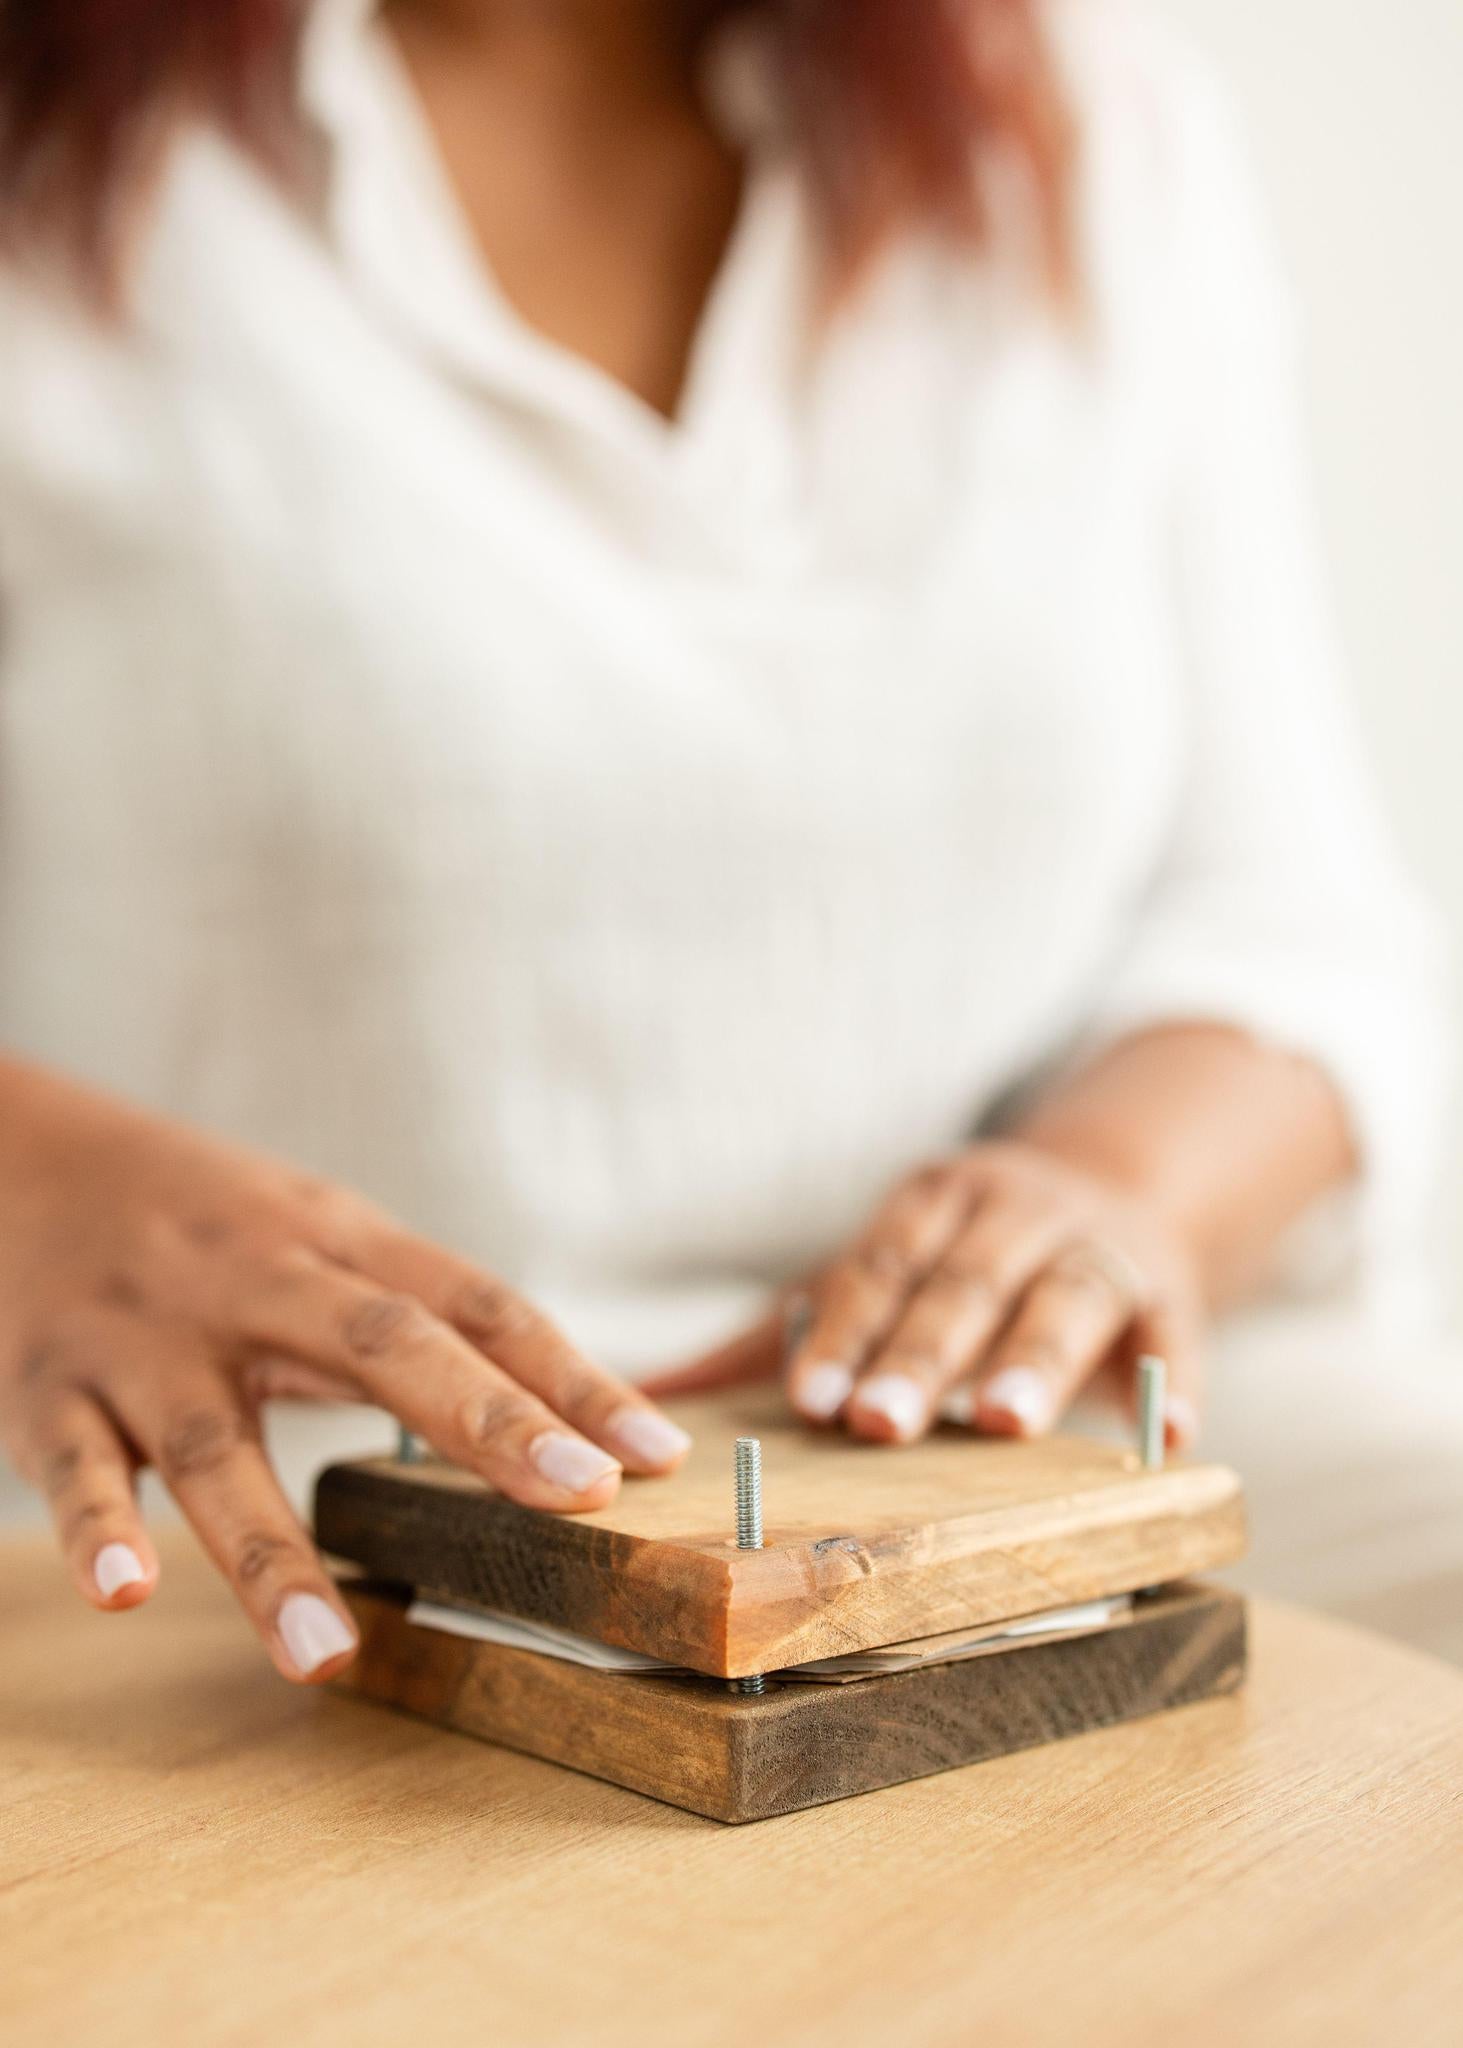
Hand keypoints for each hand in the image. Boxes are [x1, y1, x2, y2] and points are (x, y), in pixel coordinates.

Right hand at [0, 1064, 690, 1680]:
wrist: (25, 1156)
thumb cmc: (211, 1222)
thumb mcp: (320, 1238)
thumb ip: (420, 1318)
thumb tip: (565, 1410)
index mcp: (336, 1244)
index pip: (476, 1305)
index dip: (569, 1377)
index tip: (656, 1454)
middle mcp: (255, 1281)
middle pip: (380, 1343)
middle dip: (484, 1421)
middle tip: (576, 1500)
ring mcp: (150, 1337)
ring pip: (216, 1446)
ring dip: (269, 1553)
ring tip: (326, 1654)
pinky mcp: (52, 1388)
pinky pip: (74, 1464)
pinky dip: (97, 1527)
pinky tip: (128, 1593)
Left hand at [649, 1141, 1203, 1448]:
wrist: (1114, 1193)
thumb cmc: (958, 1258)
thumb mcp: (876, 1272)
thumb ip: (771, 1335)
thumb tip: (644, 1397)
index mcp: (933, 1202)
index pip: (879, 1265)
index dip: (845, 1330)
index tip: (811, 1400)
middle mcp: (1015, 1211)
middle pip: (964, 1283)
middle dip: (922, 1353)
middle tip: (880, 1424)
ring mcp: (1097, 1247)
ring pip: (1064, 1298)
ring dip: (1035, 1360)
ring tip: (1004, 1426)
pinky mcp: (1169, 1293)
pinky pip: (1173, 1334)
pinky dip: (1170, 1382)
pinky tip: (1166, 1438)